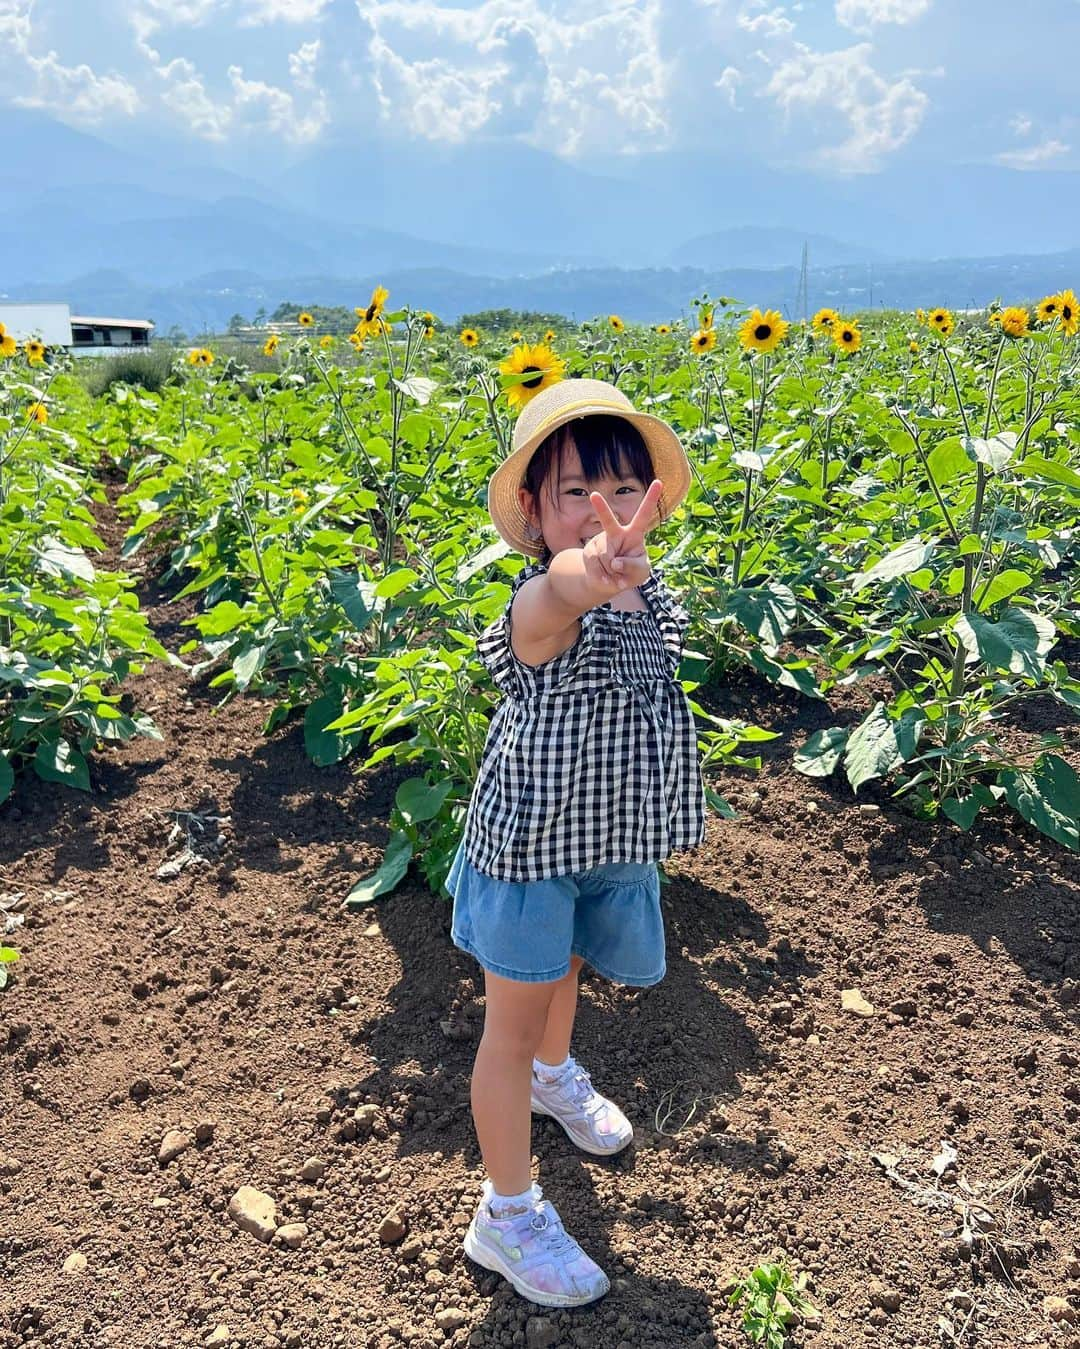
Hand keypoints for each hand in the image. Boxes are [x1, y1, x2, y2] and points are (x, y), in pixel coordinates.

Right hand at [581, 479, 663, 596]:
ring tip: (615, 575)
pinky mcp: (589, 552)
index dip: (652, 498)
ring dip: (611, 571)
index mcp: (634, 533)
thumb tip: (615, 562)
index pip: (644, 514)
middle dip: (601, 508)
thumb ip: (632, 566)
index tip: (659, 482)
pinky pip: (595, 565)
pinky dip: (602, 577)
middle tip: (593, 495)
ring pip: (605, 555)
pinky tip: (606, 579)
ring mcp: (600, 542)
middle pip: (608, 521)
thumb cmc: (630, 574)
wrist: (608, 584)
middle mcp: (616, 533)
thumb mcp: (640, 572)